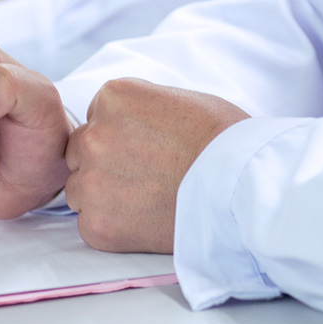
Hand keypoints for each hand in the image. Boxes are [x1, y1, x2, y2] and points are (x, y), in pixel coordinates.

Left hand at [65, 78, 249, 252]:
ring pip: (81, 189)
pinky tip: (146, 220)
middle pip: (81, 152)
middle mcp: (93, 135)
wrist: (241, 188)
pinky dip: (113, 226)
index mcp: (113, 98)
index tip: (149, 149)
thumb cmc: (224, 140)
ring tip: (149, 199)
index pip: (97, 118)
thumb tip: (126, 124)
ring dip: (106, 195)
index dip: (122, 135)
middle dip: (107, 163)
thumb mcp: (180, 99)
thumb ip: (141, 109)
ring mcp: (92, 181)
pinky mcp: (97, 224)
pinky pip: (90, 224)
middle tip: (147, 176)